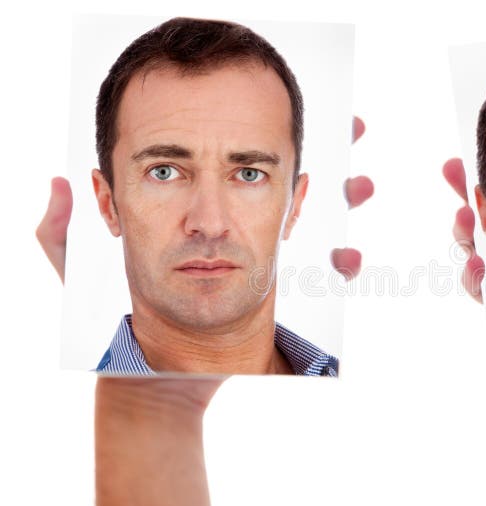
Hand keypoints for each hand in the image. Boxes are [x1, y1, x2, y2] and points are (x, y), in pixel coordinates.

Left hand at [41, 117, 373, 505]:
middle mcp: (247, 214)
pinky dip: (343, 260)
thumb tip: (58, 183)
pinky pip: (326, 269)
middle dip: (331, 147)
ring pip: (323, 213)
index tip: (286, 100)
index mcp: (209, 197)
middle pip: (297, 171)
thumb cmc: (138, 304)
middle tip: (357, 129)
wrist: (170, 359)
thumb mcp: (85, 271)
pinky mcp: (287, 282)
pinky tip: (347, 256)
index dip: (268, 125)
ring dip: (350, 194)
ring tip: (362, 185)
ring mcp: (271, 246)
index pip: (240, 153)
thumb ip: (60, 233)